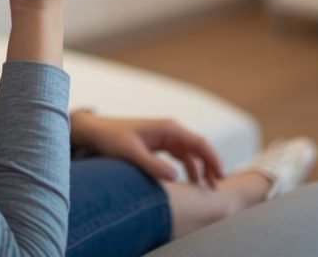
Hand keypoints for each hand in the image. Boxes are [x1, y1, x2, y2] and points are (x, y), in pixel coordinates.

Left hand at [70, 112, 223, 187]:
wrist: (97, 132)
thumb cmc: (112, 138)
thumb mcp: (131, 153)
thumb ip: (152, 164)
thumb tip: (175, 177)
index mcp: (167, 128)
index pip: (198, 142)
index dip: (213, 159)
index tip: (221, 176)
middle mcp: (170, 130)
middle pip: (198, 147)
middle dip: (210, 165)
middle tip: (217, 187)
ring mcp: (166, 137)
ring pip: (191, 153)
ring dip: (201, 169)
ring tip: (207, 189)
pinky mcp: (160, 145)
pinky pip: (181, 157)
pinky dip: (190, 168)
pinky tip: (192, 183)